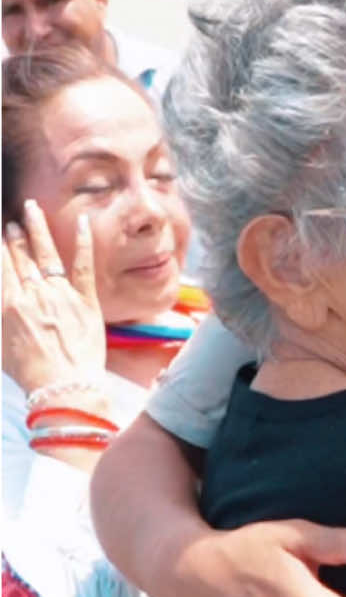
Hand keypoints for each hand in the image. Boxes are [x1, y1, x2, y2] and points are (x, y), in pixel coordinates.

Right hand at [3, 202, 105, 393]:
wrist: (65, 388)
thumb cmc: (31, 373)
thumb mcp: (0, 344)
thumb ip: (1, 315)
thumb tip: (4, 300)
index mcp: (10, 305)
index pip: (1, 265)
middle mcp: (34, 295)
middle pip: (21, 257)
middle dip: (14, 236)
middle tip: (12, 222)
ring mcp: (62, 296)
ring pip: (47, 255)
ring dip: (37, 229)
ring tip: (32, 209)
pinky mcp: (87, 301)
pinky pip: (84, 266)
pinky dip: (83, 243)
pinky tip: (83, 222)